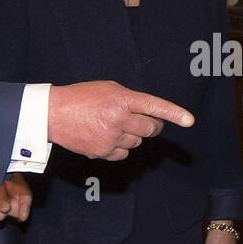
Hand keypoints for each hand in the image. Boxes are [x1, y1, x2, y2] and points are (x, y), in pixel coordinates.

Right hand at [47, 81, 193, 160]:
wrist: (52, 114)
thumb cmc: (82, 97)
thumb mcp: (109, 89)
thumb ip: (130, 100)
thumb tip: (149, 117)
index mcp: (121, 99)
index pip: (154, 106)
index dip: (174, 113)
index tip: (190, 121)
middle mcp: (118, 119)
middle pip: (150, 129)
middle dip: (152, 126)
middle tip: (143, 121)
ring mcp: (111, 137)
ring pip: (137, 142)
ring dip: (132, 136)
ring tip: (112, 125)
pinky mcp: (102, 152)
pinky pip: (124, 154)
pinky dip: (120, 148)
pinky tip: (106, 137)